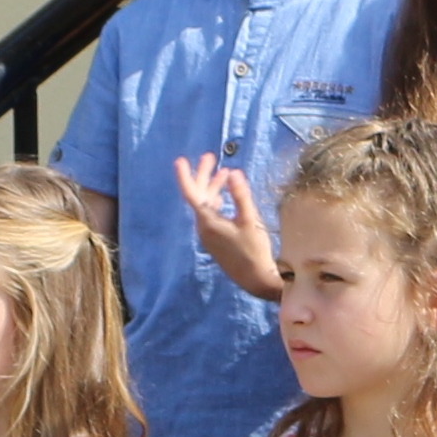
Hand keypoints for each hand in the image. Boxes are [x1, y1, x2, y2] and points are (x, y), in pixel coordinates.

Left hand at [176, 154, 285, 299]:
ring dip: (213, 189)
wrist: (255, 280)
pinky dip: (217, 201)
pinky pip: (211, 215)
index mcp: (208, 221)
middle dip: (204, 176)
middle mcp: (203, 228)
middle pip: (198, 197)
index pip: (191, 194)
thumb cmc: (254, 250)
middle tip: (210, 156)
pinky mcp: (216, 241)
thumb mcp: (250, 220)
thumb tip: (233, 172)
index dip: (186, 176)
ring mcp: (208, 235)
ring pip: (206, 206)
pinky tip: (225, 197)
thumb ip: (240, 195)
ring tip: (224, 173)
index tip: (180, 160)